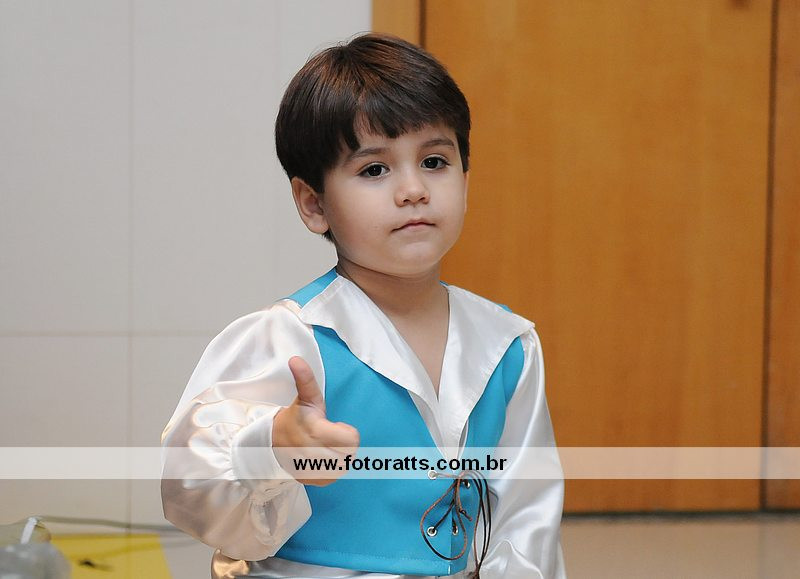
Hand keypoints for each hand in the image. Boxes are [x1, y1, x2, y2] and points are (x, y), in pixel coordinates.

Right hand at [272, 356, 359, 485]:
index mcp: (316, 432)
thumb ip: (305, 379)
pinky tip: (321, 458)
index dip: (345, 431)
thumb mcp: (305, 397)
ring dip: (338, 456)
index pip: (353, 440)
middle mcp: (315, 455)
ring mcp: (313, 471)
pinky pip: (335, 477)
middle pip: (350, 453)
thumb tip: (296, 359)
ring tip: (324, 446)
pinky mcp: (312, 481)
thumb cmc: (296, 417)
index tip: (332, 425)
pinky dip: (332, 469)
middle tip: (327, 435)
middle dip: (342, 443)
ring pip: (344, 466)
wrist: (272, 443)